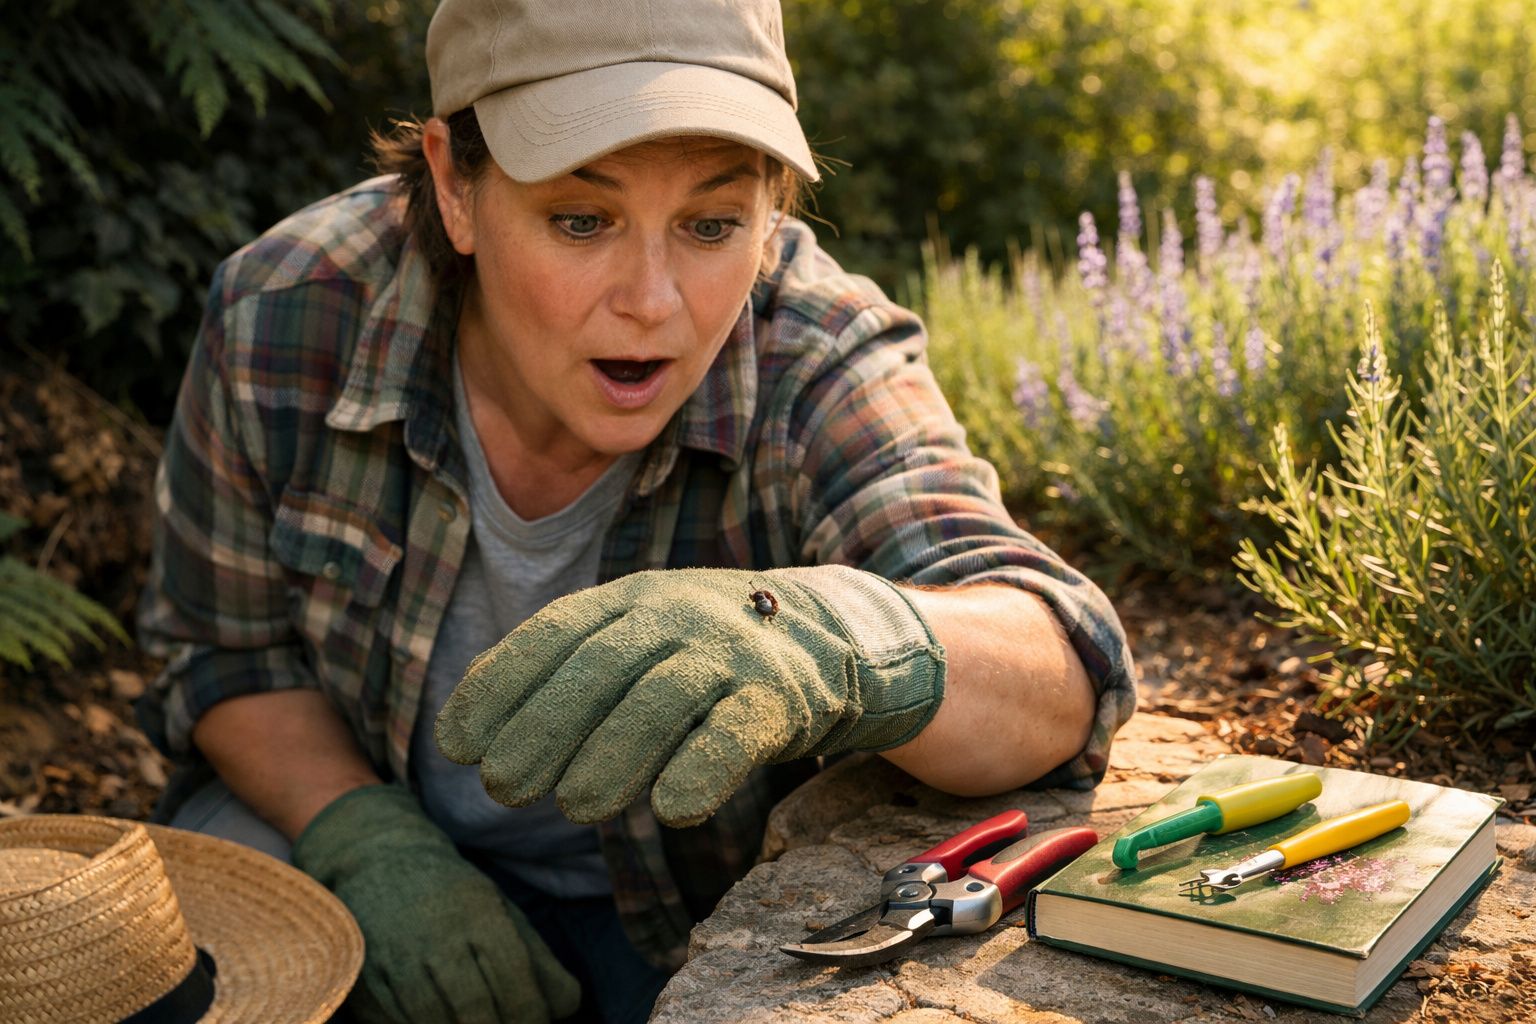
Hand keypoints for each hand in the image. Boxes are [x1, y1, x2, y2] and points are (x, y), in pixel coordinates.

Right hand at [291, 785, 580, 1023]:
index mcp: (481, 918)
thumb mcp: (502, 913)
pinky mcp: (363, 976)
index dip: (530, 1019)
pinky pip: (393, 1023)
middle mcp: (438, 938)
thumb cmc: (456, 899)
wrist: (380, 862)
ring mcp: (396, 959)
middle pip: (475, 1012)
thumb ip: (538, 962)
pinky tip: (437, 1020)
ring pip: (432, 1023)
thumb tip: (566, 1009)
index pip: (516, 987)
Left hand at [435, 565, 945, 826]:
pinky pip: (738, 731)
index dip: (501, 687)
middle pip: (600, 667)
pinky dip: (703, 768)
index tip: (458, 745)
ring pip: (662, 698)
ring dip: (612, 756)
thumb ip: (566, 674)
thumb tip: (467, 740)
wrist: (829, 634)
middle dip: (544, 728)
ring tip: (575, 808)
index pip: (553, 634)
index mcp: (631, 598)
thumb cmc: (705, 653)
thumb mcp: (637, 640)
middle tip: (504, 789)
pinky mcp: (782, 695)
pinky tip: (671, 811)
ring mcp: (731, 650)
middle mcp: (677, 613)